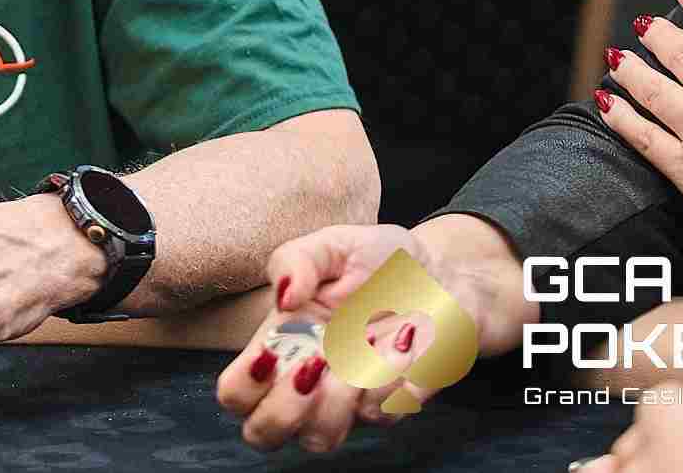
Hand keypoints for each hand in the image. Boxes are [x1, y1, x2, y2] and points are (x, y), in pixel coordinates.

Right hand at [218, 220, 520, 453]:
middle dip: (285, 408)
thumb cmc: (383, 260)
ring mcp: (348, 399)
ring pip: (320, 439)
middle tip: (316, 365)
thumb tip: (283, 299)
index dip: (244, 385)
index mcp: (281, 342)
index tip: (275, 351)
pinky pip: (378, 416)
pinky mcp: (391, 405)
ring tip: (365, 349)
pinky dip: (390, 378)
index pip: (235, 394)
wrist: (447, 275)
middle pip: (262, 433)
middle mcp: (307, 380)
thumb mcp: (334, 243)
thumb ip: (296, 260)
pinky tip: (405, 341)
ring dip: (338, 398)